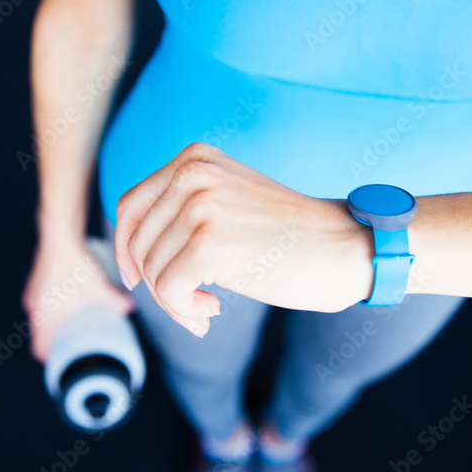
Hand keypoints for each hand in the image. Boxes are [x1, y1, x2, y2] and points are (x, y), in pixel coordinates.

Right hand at [22, 237, 135, 362]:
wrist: (60, 236)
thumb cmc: (76, 266)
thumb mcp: (100, 289)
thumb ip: (116, 302)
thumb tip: (131, 309)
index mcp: (44, 318)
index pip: (40, 348)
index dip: (51, 357)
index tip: (64, 361)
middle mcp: (34, 307)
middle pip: (41, 332)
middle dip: (57, 338)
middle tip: (76, 340)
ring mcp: (34, 291)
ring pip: (41, 314)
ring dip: (55, 320)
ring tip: (75, 319)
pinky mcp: (38, 277)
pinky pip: (43, 298)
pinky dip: (53, 303)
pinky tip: (68, 298)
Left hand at [114, 143, 374, 336]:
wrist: (344, 247)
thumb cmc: (290, 235)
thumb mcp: (231, 200)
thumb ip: (184, 209)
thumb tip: (128, 255)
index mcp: (194, 159)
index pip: (131, 206)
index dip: (127, 250)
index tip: (140, 278)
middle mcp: (192, 174)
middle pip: (138, 243)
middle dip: (157, 283)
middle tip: (192, 304)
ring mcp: (199, 207)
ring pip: (151, 271)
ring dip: (174, 302)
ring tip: (206, 308)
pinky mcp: (208, 245)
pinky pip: (168, 291)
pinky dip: (184, 311)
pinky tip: (213, 311)